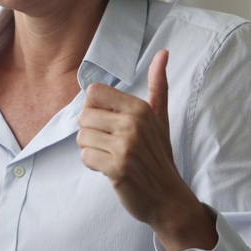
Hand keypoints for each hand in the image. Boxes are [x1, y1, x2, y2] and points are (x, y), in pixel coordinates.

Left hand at [76, 50, 215, 250]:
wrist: (168, 197)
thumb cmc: (159, 155)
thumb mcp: (160, 117)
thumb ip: (158, 85)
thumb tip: (163, 52)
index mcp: (140, 108)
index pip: (94, 93)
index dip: (95, 109)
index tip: (109, 123)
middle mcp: (134, 123)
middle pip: (84, 116)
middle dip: (91, 132)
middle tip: (110, 144)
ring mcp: (126, 146)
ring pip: (82, 137)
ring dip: (91, 149)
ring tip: (111, 156)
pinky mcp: (117, 168)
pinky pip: (85, 157)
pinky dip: (93, 165)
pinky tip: (109, 168)